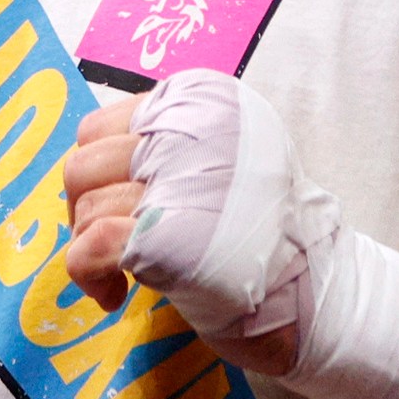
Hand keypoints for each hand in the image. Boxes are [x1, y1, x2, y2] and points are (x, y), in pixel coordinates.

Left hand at [63, 90, 297, 376]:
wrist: (315, 294)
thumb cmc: (262, 235)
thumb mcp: (225, 159)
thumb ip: (168, 147)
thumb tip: (92, 168)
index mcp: (201, 103)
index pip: (103, 126)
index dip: (100, 176)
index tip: (120, 210)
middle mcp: (189, 130)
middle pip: (84, 163)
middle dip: (83, 211)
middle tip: (112, 246)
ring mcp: (179, 181)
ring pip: (86, 206)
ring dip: (88, 249)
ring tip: (122, 276)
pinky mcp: (164, 235)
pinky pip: (90, 245)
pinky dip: (88, 276)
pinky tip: (114, 294)